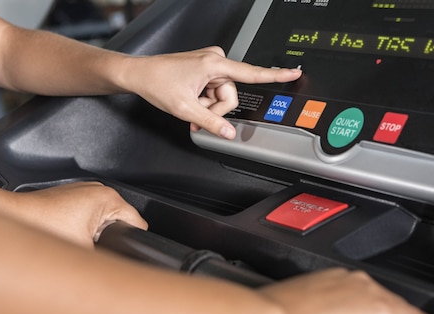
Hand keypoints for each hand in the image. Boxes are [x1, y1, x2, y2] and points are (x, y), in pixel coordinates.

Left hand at [10, 182, 147, 247]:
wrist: (14, 217)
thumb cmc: (42, 225)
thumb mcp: (84, 250)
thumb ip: (108, 259)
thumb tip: (118, 272)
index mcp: (109, 198)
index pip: (138, 225)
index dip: (133, 244)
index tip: (125, 256)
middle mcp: (99, 190)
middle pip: (121, 223)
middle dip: (113, 240)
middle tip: (98, 253)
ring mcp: (84, 192)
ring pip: (104, 220)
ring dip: (98, 234)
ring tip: (84, 244)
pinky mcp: (71, 197)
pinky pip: (90, 215)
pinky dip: (85, 228)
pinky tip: (73, 237)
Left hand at [122, 46, 301, 138]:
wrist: (139, 74)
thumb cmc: (158, 83)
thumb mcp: (186, 109)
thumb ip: (211, 123)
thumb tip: (229, 133)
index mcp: (215, 64)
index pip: (252, 73)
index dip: (275, 75)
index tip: (293, 72)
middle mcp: (215, 60)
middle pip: (231, 94)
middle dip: (216, 108)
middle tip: (198, 114)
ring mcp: (210, 64)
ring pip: (222, 95)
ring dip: (208, 106)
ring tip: (191, 107)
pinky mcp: (205, 68)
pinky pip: (214, 90)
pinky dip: (205, 100)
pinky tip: (192, 101)